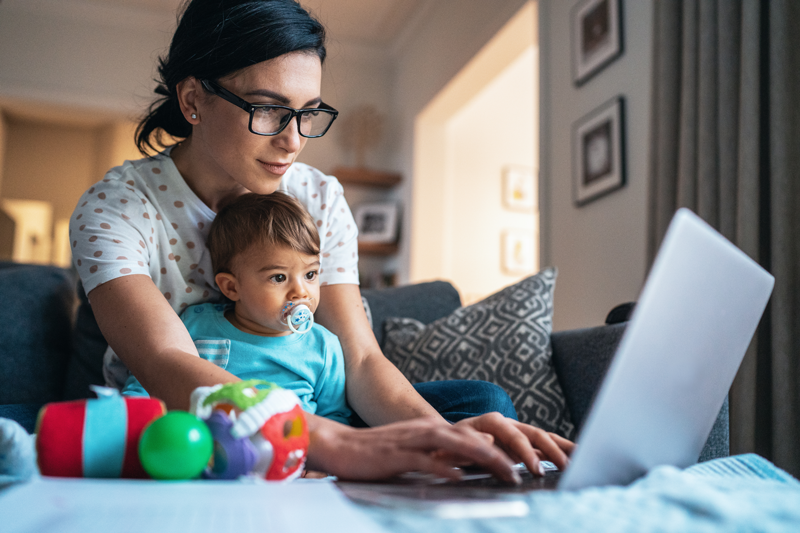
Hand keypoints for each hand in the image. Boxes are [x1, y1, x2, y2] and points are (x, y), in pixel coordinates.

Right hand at [306, 415, 521, 483]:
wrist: (340, 446)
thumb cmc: (379, 454)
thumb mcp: (416, 454)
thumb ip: (440, 458)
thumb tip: (468, 469)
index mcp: (435, 430)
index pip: (477, 437)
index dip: (505, 448)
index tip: (529, 462)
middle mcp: (428, 430)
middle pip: (474, 438)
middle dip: (505, 453)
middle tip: (531, 468)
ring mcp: (413, 441)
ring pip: (456, 445)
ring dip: (484, 457)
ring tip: (507, 471)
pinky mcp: (396, 454)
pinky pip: (423, 460)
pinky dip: (442, 467)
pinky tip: (459, 476)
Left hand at [455, 412, 573, 474]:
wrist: (450, 442)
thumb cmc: (451, 446)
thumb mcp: (455, 445)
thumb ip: (471, 444)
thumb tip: (489, 442)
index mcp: (491, 422)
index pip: (513, 434)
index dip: (525, 452)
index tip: (534, 469)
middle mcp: (508, 424)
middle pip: (534, 434)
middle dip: (550, 451)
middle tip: (563, 468)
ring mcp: (518, 432)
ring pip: (544, 437)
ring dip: (562, 448)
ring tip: (581, 458)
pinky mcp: (524, 444)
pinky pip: (546, 446)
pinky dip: (562, 450)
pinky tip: (577, 456)